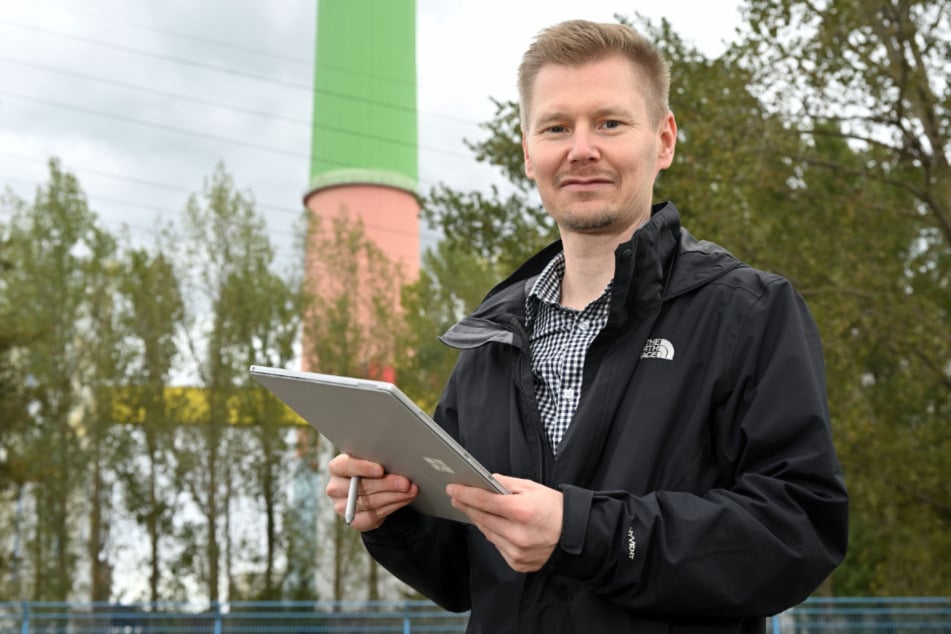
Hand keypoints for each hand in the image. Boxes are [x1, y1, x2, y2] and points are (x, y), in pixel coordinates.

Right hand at [326, 454, 417, 531]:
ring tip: (411, 490)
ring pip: (370, 502)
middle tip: (405, 483)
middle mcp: (336, 488)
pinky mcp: (355, 520)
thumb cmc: (372, 468)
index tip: (380, 469)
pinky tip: (405, 499)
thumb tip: (397, 460)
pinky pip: (374, 515)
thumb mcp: (372, 460)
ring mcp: (343, 506)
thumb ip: (378, 459)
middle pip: (360, 487)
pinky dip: (393, 506)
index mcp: (337, 468)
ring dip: (394, 496)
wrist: (370, 490)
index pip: (344, 466)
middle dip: (386, 484)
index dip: (362, 468)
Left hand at [447, 474, 562, 572]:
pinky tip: (493, 525)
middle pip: (482, 518)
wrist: (576, 537)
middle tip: (456, 497)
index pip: (484, 501)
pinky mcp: (517, 563)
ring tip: (473, 508)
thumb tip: (486, 480)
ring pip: (487, 533)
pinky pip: (497, 546)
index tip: (452, 489)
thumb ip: (507, 483)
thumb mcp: (533, 488)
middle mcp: (518, 534)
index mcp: (522, 511)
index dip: (465, 494)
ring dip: (478, 520)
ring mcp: (517, 551)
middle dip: (467, 506)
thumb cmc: (556, 509)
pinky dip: (493, 534)